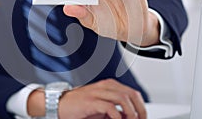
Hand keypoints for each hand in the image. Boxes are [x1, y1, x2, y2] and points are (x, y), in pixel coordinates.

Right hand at [27, 79, 146, 118]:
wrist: (59, 104)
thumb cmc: (80, 106)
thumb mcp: (101, 107)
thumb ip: (115, 109)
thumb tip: (129, 116)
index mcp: (109, 86)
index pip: (132, 93)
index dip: (141, 106)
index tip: (142, 117)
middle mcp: (104, 86)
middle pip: (131, 94)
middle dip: (139, 110)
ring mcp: (97, 92)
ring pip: (123, 98)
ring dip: (131, 113)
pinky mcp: (90, 101)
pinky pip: (110, 107)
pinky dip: (117, 116)